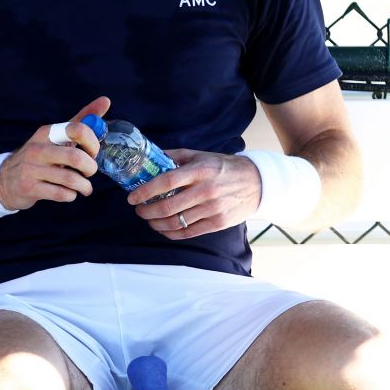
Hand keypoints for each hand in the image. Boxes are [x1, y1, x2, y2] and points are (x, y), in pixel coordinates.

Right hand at [0, 95, 108, 209]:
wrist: (6, 180)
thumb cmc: (39, 157)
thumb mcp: (56, 137)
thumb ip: (81, 120)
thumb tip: (106, 101)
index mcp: (46, 133)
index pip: (77, 130)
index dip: (93, 142)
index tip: (93, 152)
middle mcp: (37, 149)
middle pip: (76, 158)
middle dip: (90, 168)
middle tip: (89, 172)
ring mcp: (31, 169)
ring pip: (71, 180)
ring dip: (84, 186)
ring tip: (84, 187)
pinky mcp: (29, 188)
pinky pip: (61, 194)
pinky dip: (71, 196)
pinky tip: (69, 193)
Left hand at [127, 149, 262, 237]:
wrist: (257, 182)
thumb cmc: (223, 167)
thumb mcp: (200, 155)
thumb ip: (175, 157)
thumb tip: (149, 159)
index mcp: (199, 171)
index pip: (166, 181)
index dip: (145, 191)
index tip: (132, 197)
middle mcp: (206, 190)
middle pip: (167, 207)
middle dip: (146, 211)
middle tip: (139, 209)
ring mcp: (213, 208)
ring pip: (176, 222)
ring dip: (156, 223)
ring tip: (149, 219)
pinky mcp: (218, 223)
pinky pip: (188, 233)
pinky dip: (171, 233)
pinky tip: (163, 228)